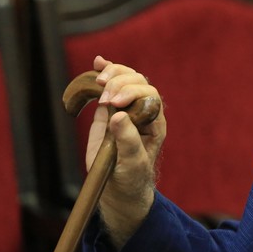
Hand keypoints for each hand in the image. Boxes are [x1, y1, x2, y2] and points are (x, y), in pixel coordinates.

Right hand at [88, 55, 165, 246]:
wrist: (119, 188)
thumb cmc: (131, 178)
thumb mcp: (132, 163)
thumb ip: (127, 140)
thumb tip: (117, 115)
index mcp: (154, 123)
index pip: (149, 95)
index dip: (132, 93)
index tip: (114, 103)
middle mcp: (142, 112)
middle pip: (137, 82)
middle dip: (120, 83)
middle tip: (105, 97)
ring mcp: (126, 109)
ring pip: (125, 79)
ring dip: (112, 74)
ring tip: (98, 81)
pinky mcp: (109, 111)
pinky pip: (109, 87)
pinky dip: (104, 73)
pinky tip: (98, 63)